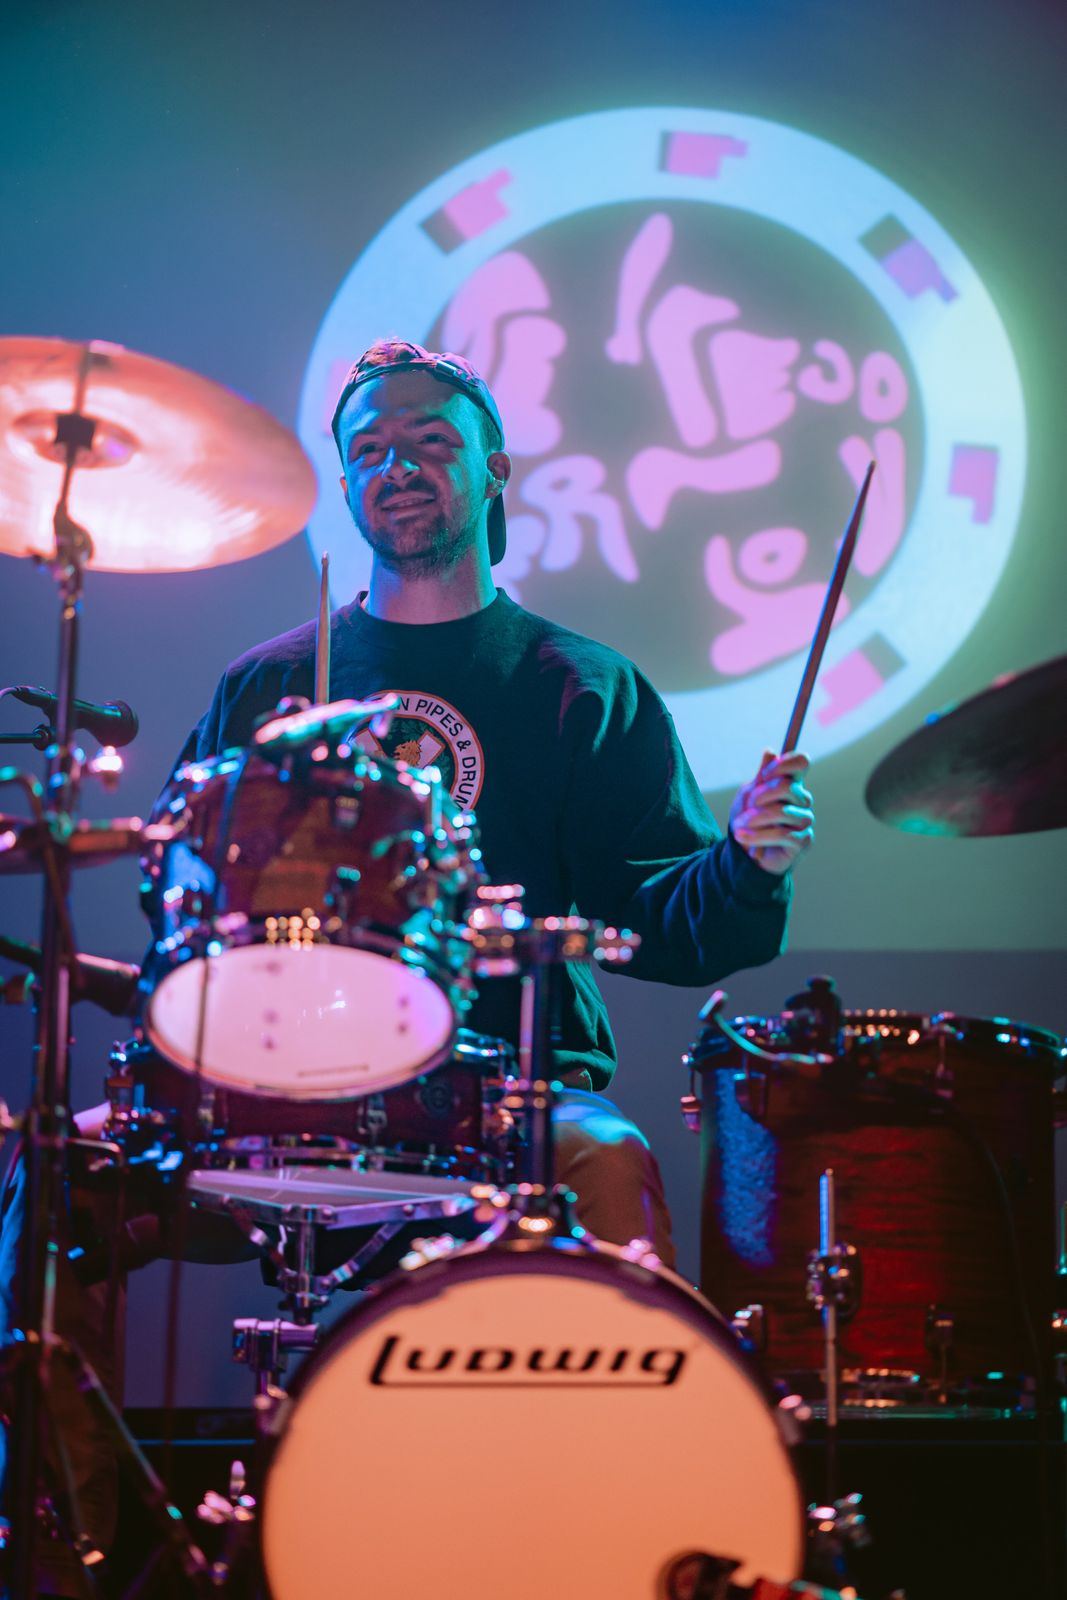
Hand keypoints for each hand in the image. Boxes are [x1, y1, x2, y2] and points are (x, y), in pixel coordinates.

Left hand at [729, 749, 814, 875]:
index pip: (800, 763)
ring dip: (754, 819)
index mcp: (791, 784)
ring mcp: (805, 820)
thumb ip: (761, 777)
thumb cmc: (749, 822)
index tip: (763, 776)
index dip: (781, 765)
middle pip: (787, 786)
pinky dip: (757, 836)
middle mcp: (803, 800)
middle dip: (760, 796)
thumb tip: (770, 752)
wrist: (746, 854)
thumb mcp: (748, 796)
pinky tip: (742, 837)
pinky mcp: (804, 841)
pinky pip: (781, 833)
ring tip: (739, 827)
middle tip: (747, 807)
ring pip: (780, 812)